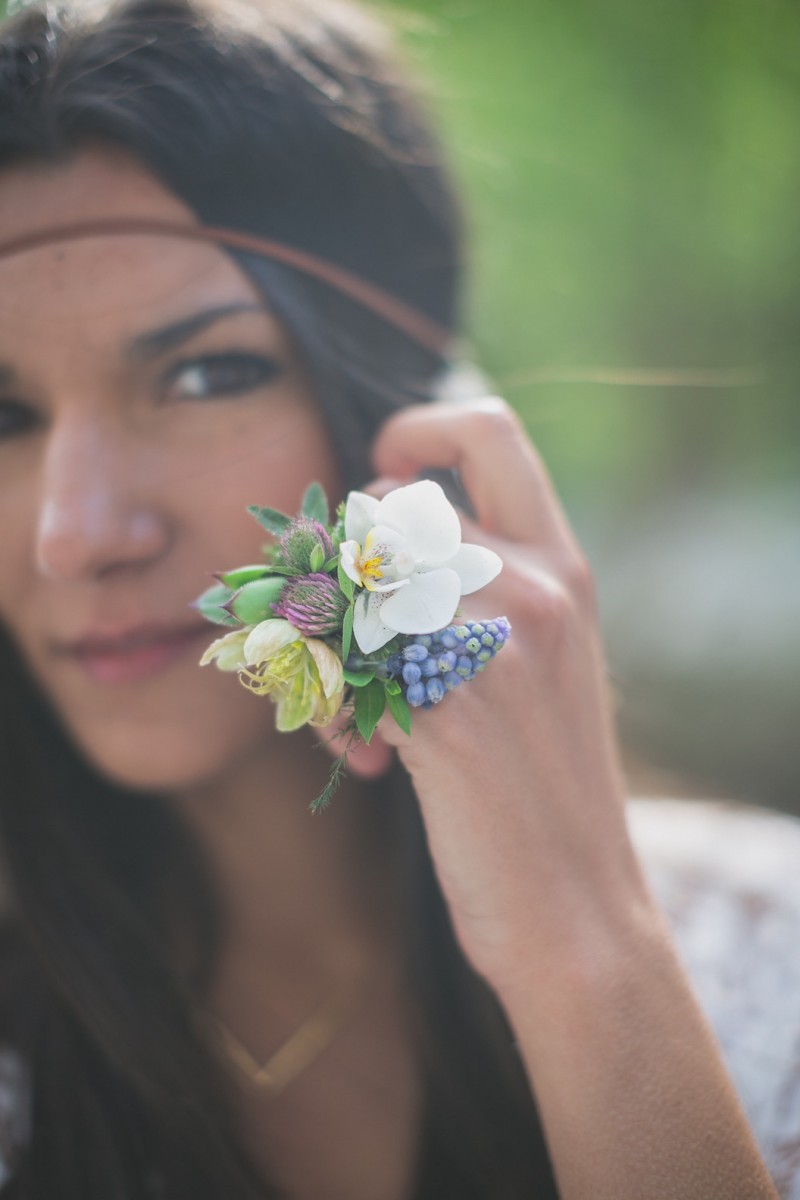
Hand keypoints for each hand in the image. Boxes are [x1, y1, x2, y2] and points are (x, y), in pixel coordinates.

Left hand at [368, 397, 651, 1000]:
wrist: (577, 911)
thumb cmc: (541, 786)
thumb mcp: (537, 663)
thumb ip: (480, 585)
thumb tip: (370, 519)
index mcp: (563, 569)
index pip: (486, 429)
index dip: (416, 430)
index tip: (378, 480)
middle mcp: (535, 590)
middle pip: (382, 508)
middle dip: (336, 566)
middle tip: (339, 636)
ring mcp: (494, 647)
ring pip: (344, 589)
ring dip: (324, 651)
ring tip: (350, 715)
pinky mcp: (447, 714)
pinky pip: (338, 669)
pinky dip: (330, 711)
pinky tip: (363, 755)